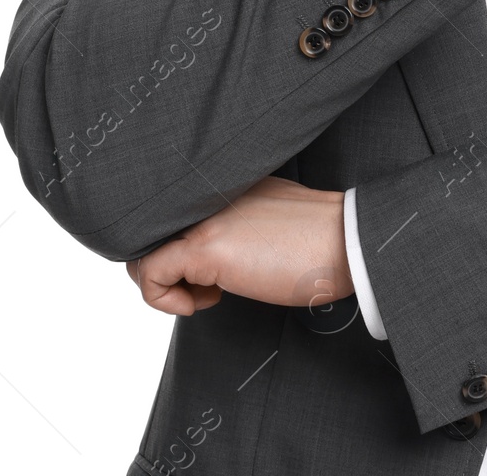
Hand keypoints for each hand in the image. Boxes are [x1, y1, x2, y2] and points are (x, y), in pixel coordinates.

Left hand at [125, 175, 351, 316]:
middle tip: (203, 287)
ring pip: (140, 250)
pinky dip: (163, 299)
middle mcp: (207, 193)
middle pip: (147, 229)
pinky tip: (201, 304)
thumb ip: (239, 218)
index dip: (178, 244)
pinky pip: (149, 274)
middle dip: (165, 266)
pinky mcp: (205, 248)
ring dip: (163, 283)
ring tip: (207, 294)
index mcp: (223, 182)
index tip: (210, 270)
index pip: (170, 210)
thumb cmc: (320, 239)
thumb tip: (223, 247)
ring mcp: (204, 219)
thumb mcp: (271, 216)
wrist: (347, 241)